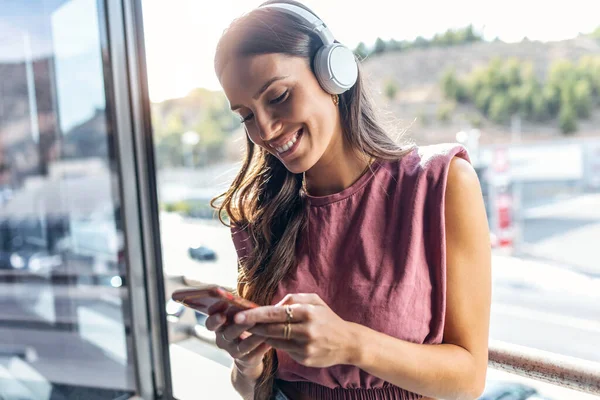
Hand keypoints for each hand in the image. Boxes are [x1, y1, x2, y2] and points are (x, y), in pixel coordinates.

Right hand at [204, 301, 270, 378]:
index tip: (224, 303)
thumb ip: (238, 306)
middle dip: (239, 322)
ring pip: (243, 343)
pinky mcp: (246, 359)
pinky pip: (255, 352)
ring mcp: (233, 351)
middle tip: (247, 314)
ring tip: (265, 324)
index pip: (210, 322)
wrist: (248, 354)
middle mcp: (223, 340)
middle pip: (228, 332)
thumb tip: (240, 292)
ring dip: (255, 334)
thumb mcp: (238, 315)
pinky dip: (264, 344)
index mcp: (218, 327)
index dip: (215, 313)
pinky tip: (272, 337)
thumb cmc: (244, 326)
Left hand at [234, 293, 355, 367]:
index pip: (275, 313)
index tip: (238, 315)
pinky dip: (278, 343)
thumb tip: (272, 306)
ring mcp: (305, 346)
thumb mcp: (314, 301)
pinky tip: (276, 338)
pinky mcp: (305, 359)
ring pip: (275, 340)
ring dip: (263, 335)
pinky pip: (284, 350)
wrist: (347, 342)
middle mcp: (306, 330)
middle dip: (253, 325)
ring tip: (254, 328)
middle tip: (237, 322)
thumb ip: (292, 299)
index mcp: (307, 312)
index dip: (254, 315)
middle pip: (272, 328)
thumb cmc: (327, 318)